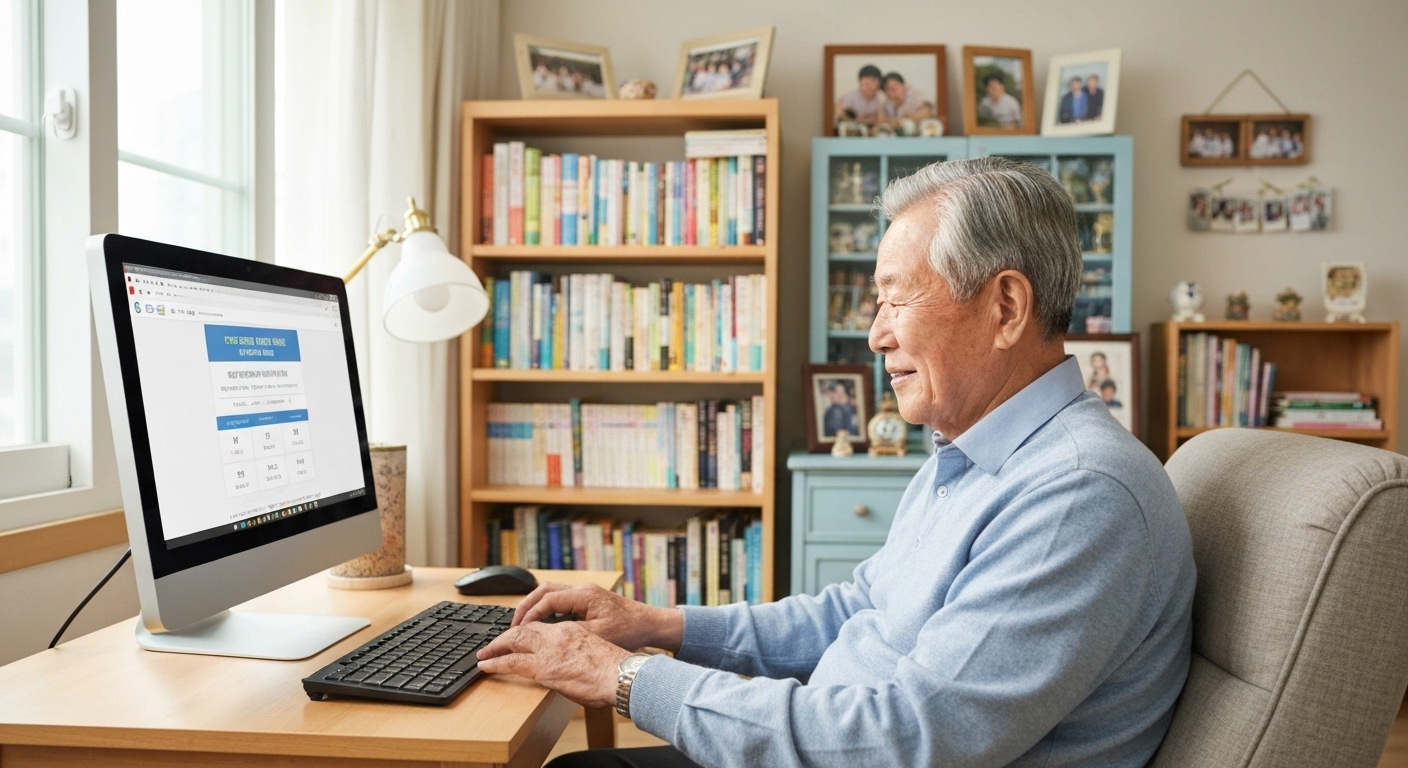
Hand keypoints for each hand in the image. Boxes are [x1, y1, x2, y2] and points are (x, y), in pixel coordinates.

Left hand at [475, 621, 630, 708]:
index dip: (528, 629)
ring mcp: (548, 649)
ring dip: (496, 646)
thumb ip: (580, 655)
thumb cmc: (615, 670)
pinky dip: (495, 662)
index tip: (520, 636)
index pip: (543, 626)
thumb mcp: (595, 653)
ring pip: (513, 640)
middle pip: (524, 628)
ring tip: (485, 653)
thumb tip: (574, 667)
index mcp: (572, 629)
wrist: (620, 674)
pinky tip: (485, 666)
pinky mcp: (542, 667)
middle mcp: (557, 634)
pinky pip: (510, 661)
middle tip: (494, 643)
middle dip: (506, 635)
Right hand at [511, 583, 683, 651]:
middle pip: (544, 590)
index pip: (547, 599)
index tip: (518, 629)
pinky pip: (560, 598)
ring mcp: (585, 592)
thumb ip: (572, 635)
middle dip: (526, 606)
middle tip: (513, 625)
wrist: (650, 624)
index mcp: (584, 595)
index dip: (530, 614)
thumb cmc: (630, 631)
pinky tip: (541, 623)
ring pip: (550, 592)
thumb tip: (546, 639)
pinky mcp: (588, 599)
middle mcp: (583, 589)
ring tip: (522, 624)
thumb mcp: (599, 637)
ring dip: (534, 606)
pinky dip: (546, 608)